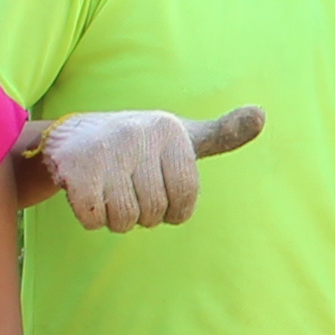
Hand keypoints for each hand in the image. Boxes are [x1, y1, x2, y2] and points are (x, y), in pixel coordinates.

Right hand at [31, 104, 264, 230]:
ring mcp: (105, 151)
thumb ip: (221, 133)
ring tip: (109, 189)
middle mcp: (138, 135)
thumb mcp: (182, 136)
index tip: (159, 190)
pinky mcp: (75, 169)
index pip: (186, 197)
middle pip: (154, 213)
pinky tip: (88, 193)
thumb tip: (262, 115)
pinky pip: (94, 219)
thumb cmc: (138, 144)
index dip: (173, 208)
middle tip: (127, 186)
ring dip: (116, 217)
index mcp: (169, 131)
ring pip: (124, 220)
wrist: (72, 136)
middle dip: (142, 212)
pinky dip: (91, 217)